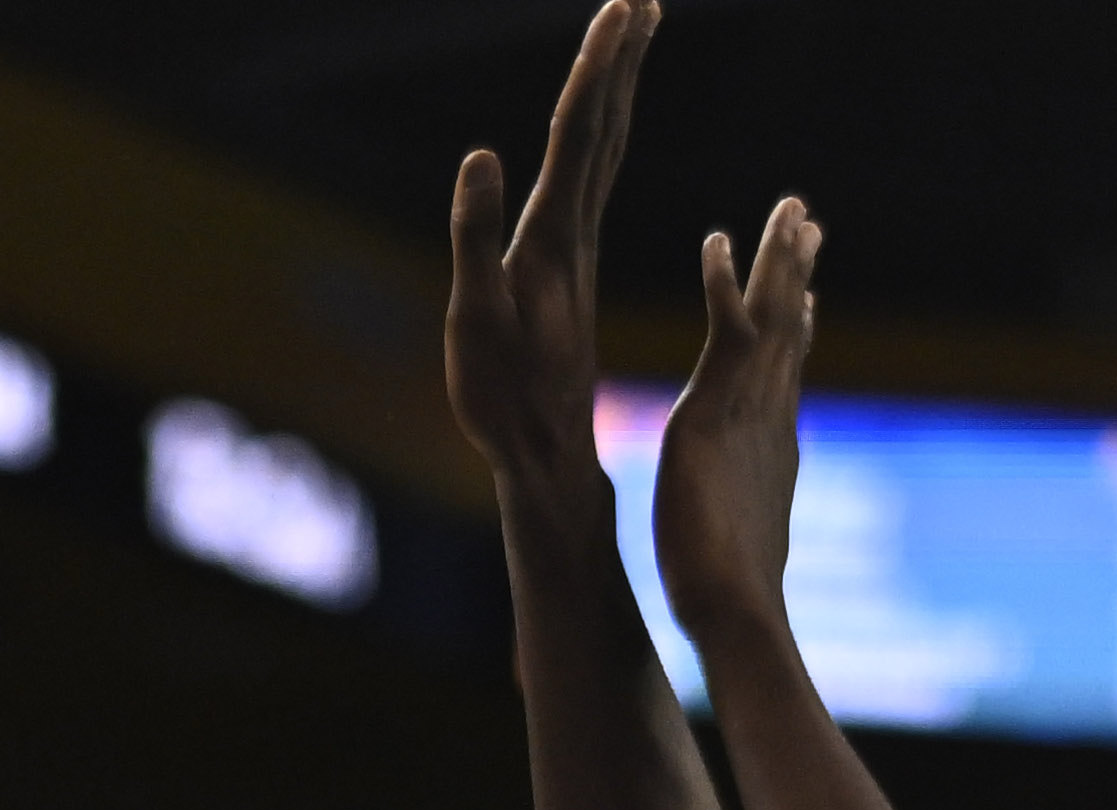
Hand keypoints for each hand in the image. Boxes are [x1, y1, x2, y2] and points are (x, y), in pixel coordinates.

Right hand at [445, 1, 652, 491]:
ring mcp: (575, 252)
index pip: (580, 133)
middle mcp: (574, 234)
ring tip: (631, 40)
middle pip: (605, 130)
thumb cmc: (502, 395)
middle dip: (620, 63)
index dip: (599, 67)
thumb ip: (475, 236)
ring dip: (617, 92)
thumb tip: (483, 155)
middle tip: (641, 1)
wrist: (545, 457)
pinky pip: (592, 184)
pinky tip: (601, 131)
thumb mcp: (475, 317)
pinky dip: (601, 139)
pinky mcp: (569, 272)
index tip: (625, 8)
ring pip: (604, 153)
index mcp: (553, 235)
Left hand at [651, 192, 816, 644]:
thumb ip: (746, 522)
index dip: (799, 328)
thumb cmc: (731, 599)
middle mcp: (768, 415)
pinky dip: (724, 282)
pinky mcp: (715, 407)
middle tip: (810, 222)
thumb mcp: (745, 541)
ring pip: (773, 315)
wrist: (735, 607)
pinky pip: (726, 327)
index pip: (788, 372)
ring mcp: (747, 406)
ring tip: (791, 209)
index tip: (809, 294)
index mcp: (771, 443)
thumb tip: (750, 542)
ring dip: (780, 260)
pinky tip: (719, 239)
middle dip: (800, 275)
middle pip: (792, 329)